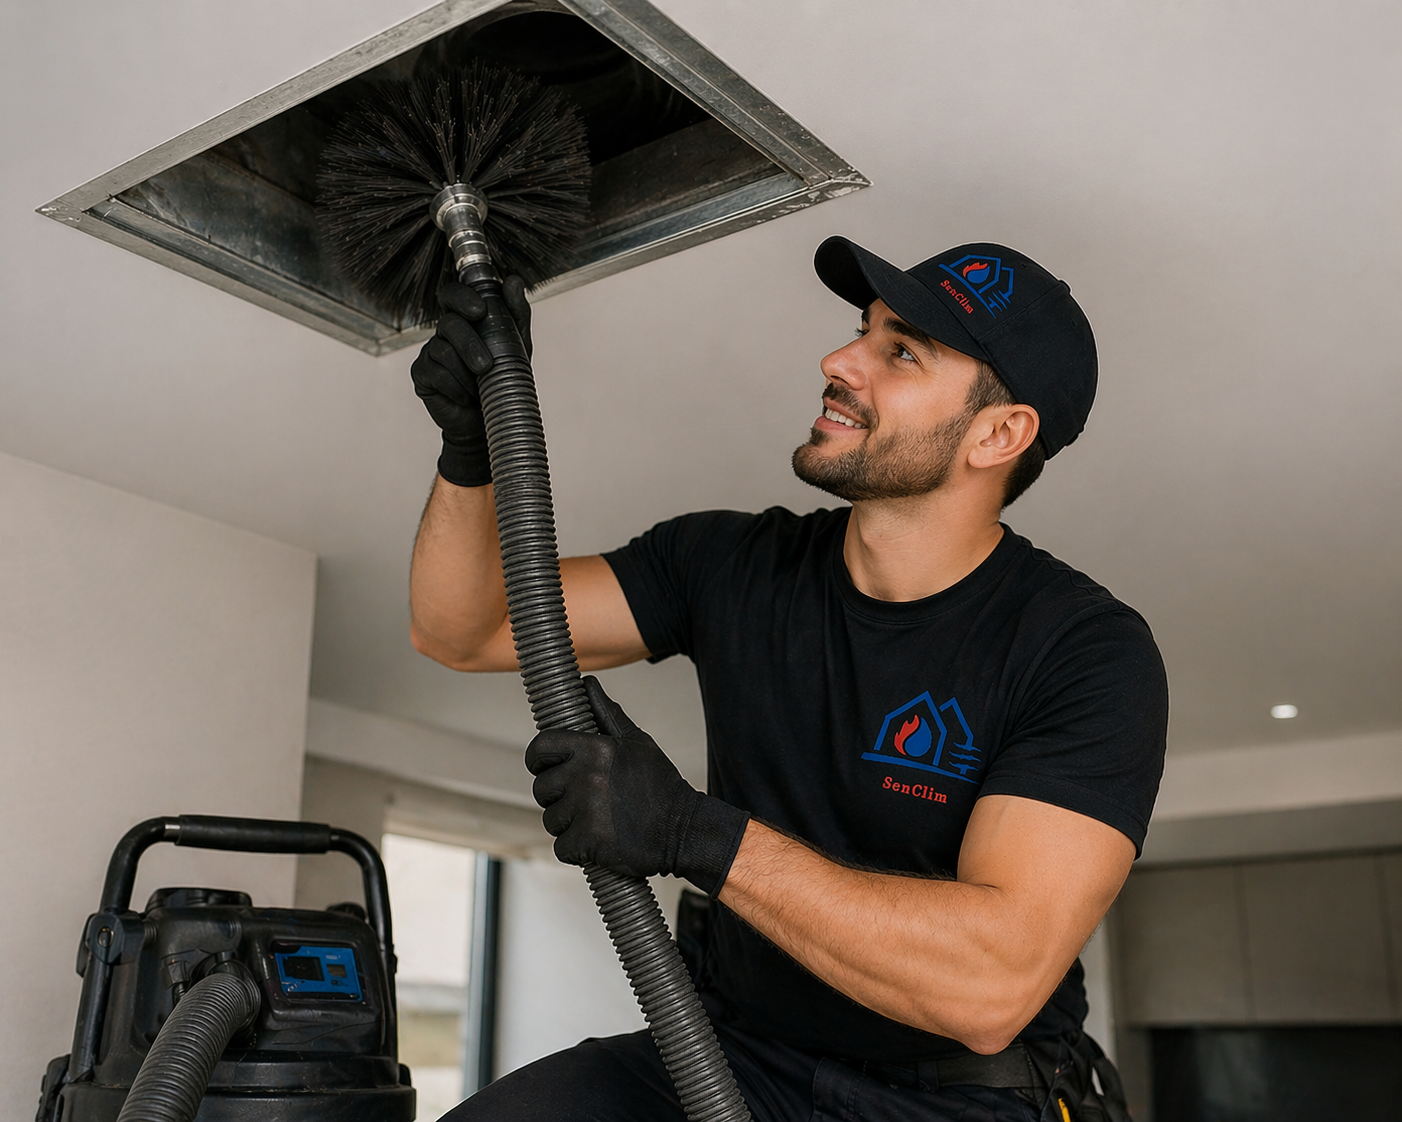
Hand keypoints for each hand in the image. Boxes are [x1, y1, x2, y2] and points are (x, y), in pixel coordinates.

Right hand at [409, 277, 532, 486]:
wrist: (491, 421)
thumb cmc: (502, 379)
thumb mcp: (517, 346)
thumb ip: (516, 314)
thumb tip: (514, 281)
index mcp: (464, 319)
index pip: (453, 295)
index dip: (462, 296)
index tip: (480, 309)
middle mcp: (443, 332)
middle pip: (448, 323)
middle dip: (469, 344)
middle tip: (486, 366)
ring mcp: (429, 353)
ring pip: (443, 352)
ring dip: (466, 373)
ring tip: (480, 387)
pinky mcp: (421, 375)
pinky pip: (436, 374)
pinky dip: (457, 388)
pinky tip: (466, 397)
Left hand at [526, 677, 750, 895]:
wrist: (684, 829)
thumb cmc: (660, 784)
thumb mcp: (638, 742)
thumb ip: (608, 713)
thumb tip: (588, 684)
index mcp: (594, 748)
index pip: (541, 747)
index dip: (537, 758)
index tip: (544, 767)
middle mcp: (586, 776)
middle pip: (541, 788)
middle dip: (555, 796)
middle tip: (580, 802)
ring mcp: (585, 811)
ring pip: (550, 819)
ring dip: (566, 824)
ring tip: (594, 822)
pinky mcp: (587, 842)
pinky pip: (561, 847)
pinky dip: (575, 850)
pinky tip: (596, 842)